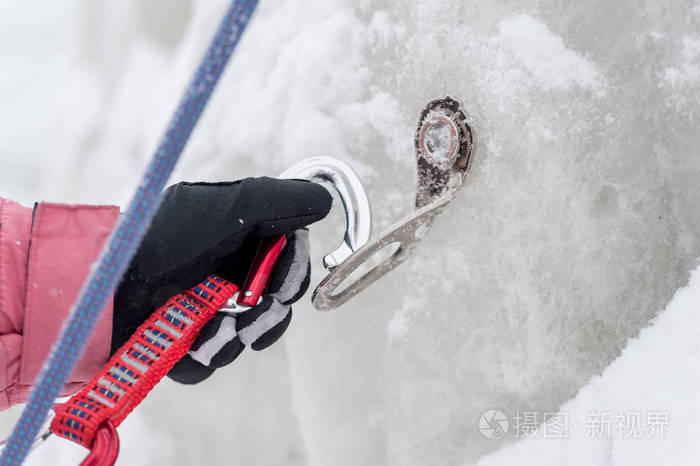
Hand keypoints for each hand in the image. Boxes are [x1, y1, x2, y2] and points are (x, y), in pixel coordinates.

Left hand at [113, 177, 331, 382]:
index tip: (280, 284)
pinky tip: (187, 343)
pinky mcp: (191, 341)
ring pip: (252, 333)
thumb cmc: (162, 242)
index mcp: (239, 234)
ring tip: (205, 331)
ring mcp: (210, 306)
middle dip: (265, 312)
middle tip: (246, 313)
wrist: (104, 294)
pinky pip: (217, 357)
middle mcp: (228, 269)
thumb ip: (277, 200)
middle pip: (279, 299)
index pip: (290, 254)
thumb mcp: (224, 208)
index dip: (292, 271)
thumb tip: (324, 201)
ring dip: (234, 335)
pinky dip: (204, 354)